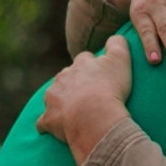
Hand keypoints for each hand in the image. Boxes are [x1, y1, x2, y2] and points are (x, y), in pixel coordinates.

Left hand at [39, 34, 133, 164]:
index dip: (93, 67)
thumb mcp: (121, 59)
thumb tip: (115, 37)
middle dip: (75, 83)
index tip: (102, 76)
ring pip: (54, 95)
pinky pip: (44, 121)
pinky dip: (48, 124)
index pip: (86, 59)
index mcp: (81, 64)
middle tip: (89, 95)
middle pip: (67, 77)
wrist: (94, 116)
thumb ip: (118, 44)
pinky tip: (53, 128)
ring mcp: (53, 98)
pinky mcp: (49, 119)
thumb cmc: (110, 88)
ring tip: (74, 111)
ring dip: (61, 100)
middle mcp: (63, 77)